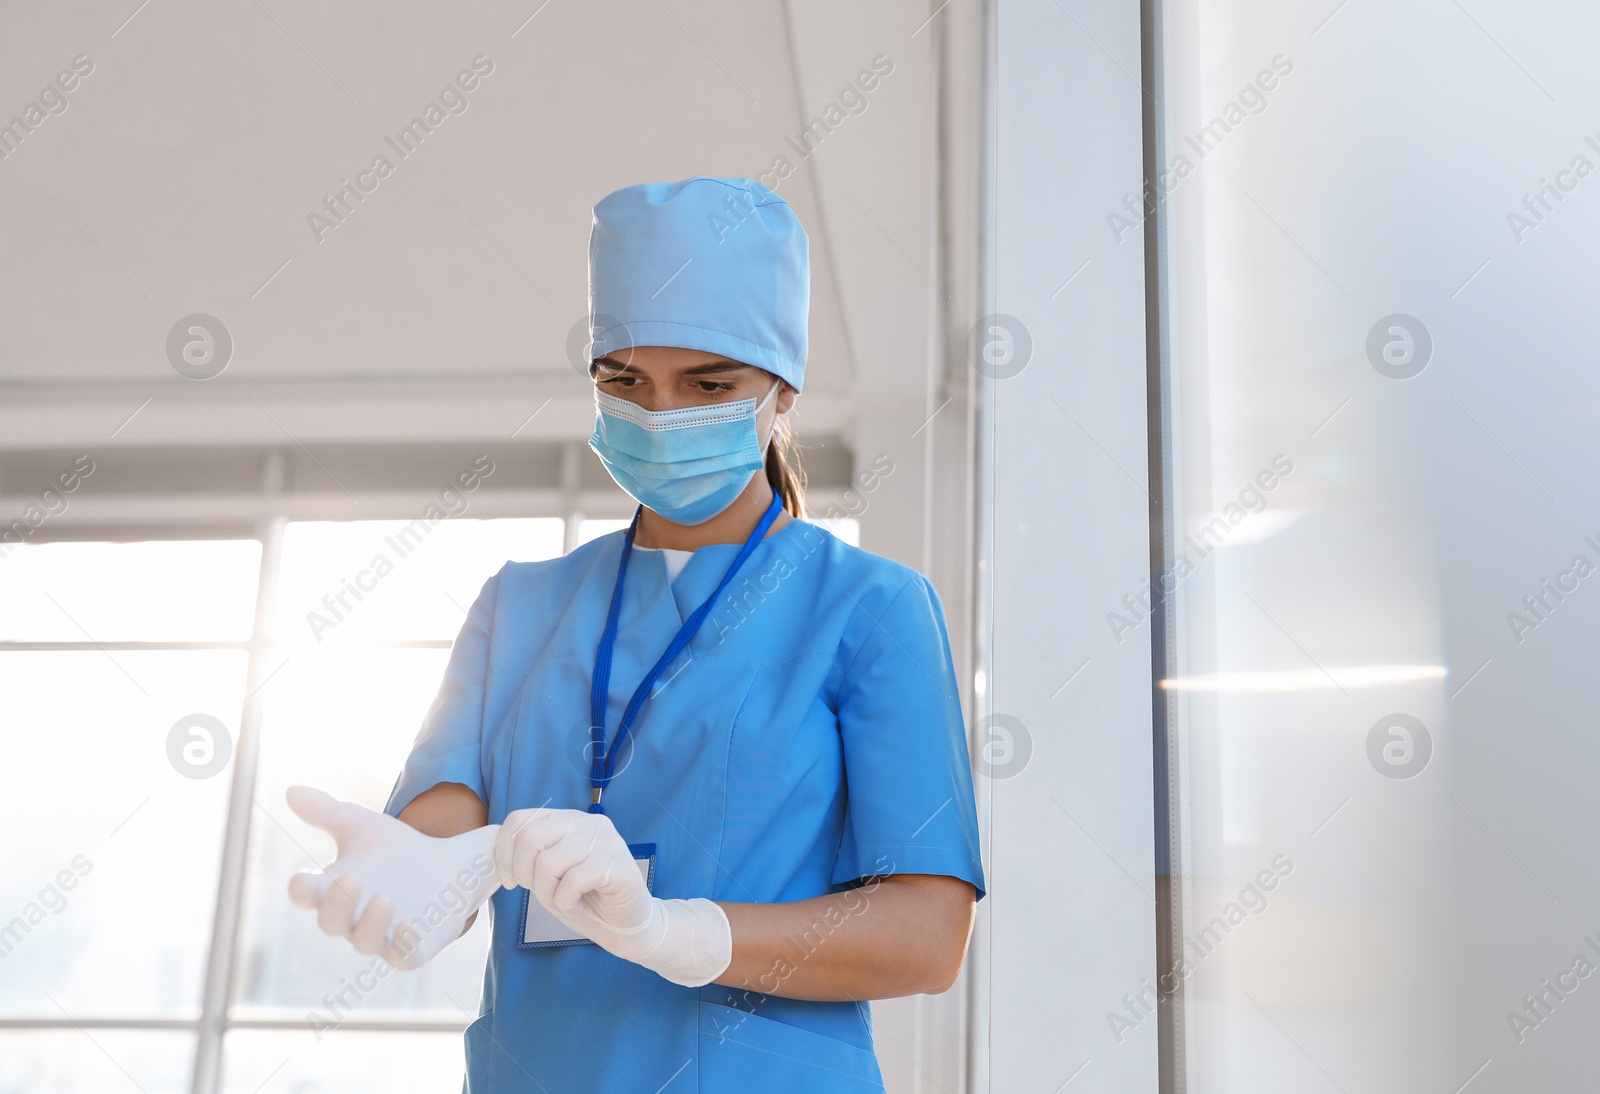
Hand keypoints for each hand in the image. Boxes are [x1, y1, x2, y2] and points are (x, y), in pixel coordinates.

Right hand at [285, 785, 500, 969]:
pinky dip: (404, 946)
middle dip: (338, 904)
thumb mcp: (363, 825)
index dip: (301, 890)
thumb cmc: (396, 849)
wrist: (451, 865)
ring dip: (371, 923)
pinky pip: (404, 958)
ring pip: (365, 942)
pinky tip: (409, 925)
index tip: (302, 877)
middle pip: (331, 923)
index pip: (306, 896)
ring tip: (383, 897)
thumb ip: (327, 811)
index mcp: (335, 889)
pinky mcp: (413, 949)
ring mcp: (383, 937)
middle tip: (351, 878)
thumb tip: (290, 789)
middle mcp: (354, 919)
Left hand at [495, 807, 731, 986]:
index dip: (504, 852)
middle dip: (523, 874)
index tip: (511, 881)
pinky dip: (565, 901)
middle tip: (540, 893)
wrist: (626, 925)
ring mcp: (604, 840)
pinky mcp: (616, 864)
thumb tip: (496, 855)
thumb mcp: (548, 874)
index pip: (520, 820)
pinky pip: (572, 880)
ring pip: (549, 862)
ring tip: (562, 901)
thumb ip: (528, 857)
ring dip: (547, 893)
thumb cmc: (584, 899)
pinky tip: (577, 904)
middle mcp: (586, 822)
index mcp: (566, 819)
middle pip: (530, 837)